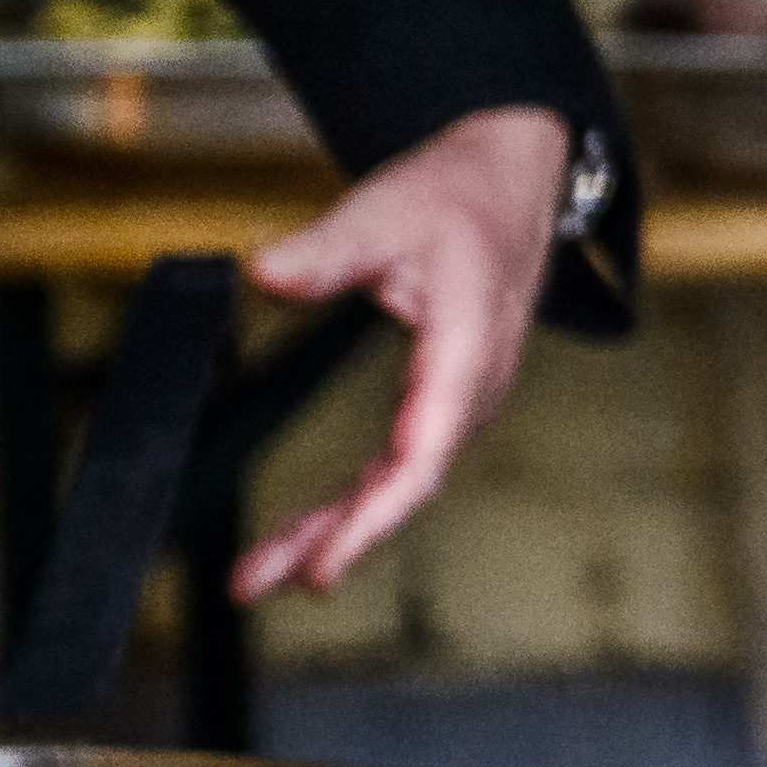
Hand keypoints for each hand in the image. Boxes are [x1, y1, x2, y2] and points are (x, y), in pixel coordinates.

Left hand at [231, 103, 573, 601]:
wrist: (510, 184)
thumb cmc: (458, 199)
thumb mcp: (385, 210)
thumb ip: (323, 251)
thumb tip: (262, 275)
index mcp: (465, 352)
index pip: (420, 458)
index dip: (370, 520)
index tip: (323, 565)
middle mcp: (471, 391)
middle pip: (401, 488)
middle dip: (332, 541)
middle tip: (255, 582)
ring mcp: (460, 401)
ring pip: (397, 484)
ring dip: (335, 528)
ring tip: (263, 570)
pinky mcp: (442, 401)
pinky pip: (398, 466)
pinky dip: (353, 501)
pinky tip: (309, 527)